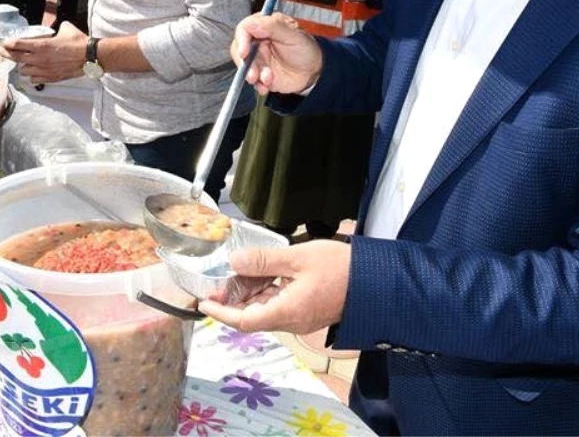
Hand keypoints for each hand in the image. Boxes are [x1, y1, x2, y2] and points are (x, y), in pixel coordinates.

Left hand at [1, 21, 86, 84]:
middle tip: (1, 51)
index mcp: (42, 45)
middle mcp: (40, 58)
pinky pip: (35, 79)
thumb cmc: (79, 43)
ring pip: (24, 71)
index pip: (18, 44)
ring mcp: (45, 70)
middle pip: (16, 58)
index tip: (3, 43)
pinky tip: (34, 72)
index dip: (8, 44)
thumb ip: (56, 29)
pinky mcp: (51, 77)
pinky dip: (32, 76)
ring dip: (21, 66)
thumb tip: (56, 29)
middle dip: (6, 54)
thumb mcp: (66, 28)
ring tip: (22, 62)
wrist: (90, 56)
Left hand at [198, 240, 350, 334]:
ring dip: (248, 293)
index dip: (221, 313)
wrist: (375, 280)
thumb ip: (264, 261)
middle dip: (232, 300)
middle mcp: (291, 320)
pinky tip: (260, 273)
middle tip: (217, 280)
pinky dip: (265, 290)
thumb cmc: (342, 269)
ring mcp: (299, 317)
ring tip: (236, 271)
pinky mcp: (306, 309)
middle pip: (252, 315)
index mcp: (287, 312)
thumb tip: (235, 261)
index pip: (244, 321)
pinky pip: (278, 303)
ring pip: (264, 309)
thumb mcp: (298, 257)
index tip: (203, 304)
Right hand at [232, 12, 322, 95]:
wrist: (313, 72)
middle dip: (245, 64)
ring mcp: (257, 58)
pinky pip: (252, 80)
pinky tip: (268, 86)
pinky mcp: (259, 73)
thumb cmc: (305, 48)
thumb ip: (273, 26)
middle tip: (253, 74)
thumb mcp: (293, 35)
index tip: (244, 53)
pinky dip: (258, 85)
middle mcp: (256, 41)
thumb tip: (252, 23)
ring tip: (267, 80)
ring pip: (244, 66)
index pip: (244, 29)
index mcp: (264, 26)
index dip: (241, 40)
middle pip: (238, 49)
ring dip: (252, 76)